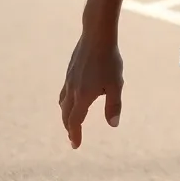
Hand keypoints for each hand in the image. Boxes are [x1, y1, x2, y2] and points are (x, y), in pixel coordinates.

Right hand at [59, 34, 123, 149]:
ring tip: (71, 118)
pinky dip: (66, 100)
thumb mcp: (116, 84)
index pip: (75, 121)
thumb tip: (113, 125)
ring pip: (62, 102)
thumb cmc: (109, 60)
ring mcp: (69, 79)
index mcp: (82, 96)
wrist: (96, 35)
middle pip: (66, 115)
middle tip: (73, 136)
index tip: (76, 145)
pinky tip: (74, 95)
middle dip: (69, 127)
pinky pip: (64, 91)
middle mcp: (72, 90)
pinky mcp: (70, 70)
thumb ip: (114, 105)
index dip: (75, 134)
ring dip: (66, 114)